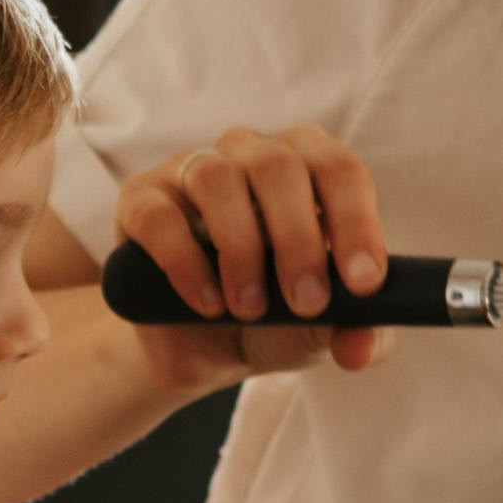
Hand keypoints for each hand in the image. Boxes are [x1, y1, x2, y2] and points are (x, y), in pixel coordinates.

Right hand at [104, 127, 389, 388]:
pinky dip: (185, 262)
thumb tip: (361, 347)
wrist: (203, 348)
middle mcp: (251, 154)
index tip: (362, 284)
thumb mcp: (326, 331)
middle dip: (298, 240)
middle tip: (307, 304)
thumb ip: (361, 335)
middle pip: (279, 166)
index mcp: (308, 167)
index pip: (339, 170)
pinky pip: (159, 215)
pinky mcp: (140, 202)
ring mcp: (191, 171)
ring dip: (241, 250)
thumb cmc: (275, 319)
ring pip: (217, 178)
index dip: (356, 222)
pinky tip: (207, 303)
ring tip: (250, 309)